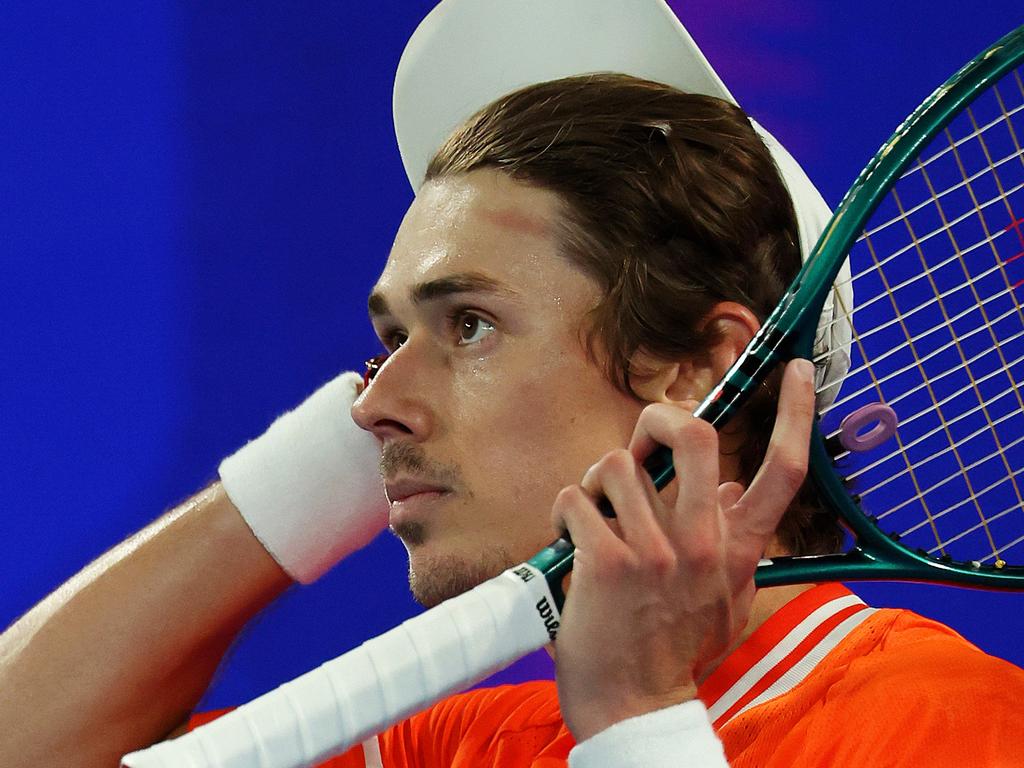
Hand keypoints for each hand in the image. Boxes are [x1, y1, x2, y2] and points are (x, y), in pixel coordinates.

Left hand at [551, 359, 814, 741]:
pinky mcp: (606, 561)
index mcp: (736, 548)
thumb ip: (734, 543)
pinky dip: (565, 512)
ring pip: (615, 465)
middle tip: (641, 442)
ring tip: (596, 519)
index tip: (797, 370)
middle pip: (696, 435)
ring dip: (596, 485)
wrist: (633, 704)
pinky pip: (576, 498)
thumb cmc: (671, 646)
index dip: (796, 413)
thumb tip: (735, 487)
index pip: (784, 472)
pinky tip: (571, 543)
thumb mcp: (722, 597)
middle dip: (658, 419)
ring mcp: (655, 552)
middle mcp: (703, 543)